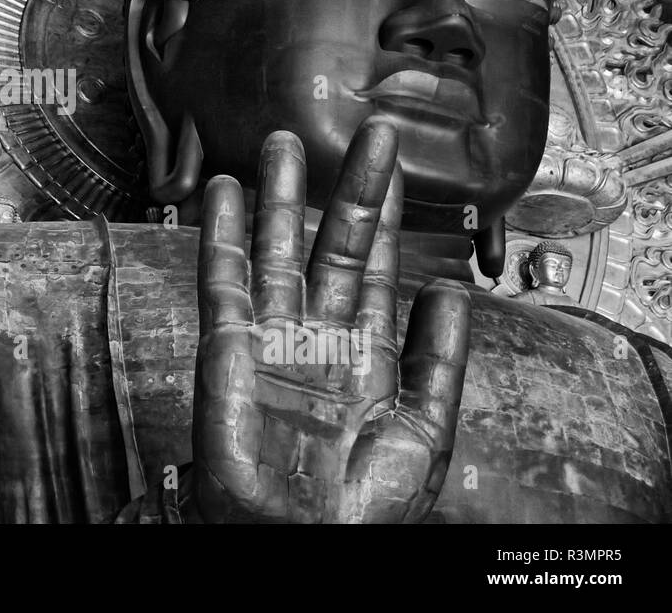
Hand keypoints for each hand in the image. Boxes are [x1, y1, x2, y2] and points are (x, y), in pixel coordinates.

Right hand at [190, 117, 470, 522]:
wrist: (300, 540)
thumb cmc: (363, 506)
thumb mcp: (423, 431)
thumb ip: (438, 358)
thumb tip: (452, 290)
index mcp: (365, 353)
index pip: (376, 267)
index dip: (385, 214)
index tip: (393, 163)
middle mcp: (318, 335)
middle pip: (329, 245)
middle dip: (342, 188)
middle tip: (354, 133)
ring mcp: (271, 337)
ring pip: (274, 251)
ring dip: (278, 199)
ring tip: (281, 145)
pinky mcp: (228, 348)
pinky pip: (224, 282)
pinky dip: (222, 237)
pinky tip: (227, 197)